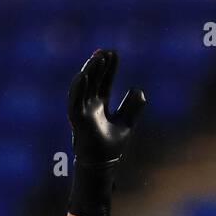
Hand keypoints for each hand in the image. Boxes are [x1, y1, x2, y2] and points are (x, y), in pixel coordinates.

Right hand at [67, 48, 145, 166]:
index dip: (109, 68)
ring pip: (84, 87)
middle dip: (99, 65)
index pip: (104, 82)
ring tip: (98, 57)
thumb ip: (133, 107)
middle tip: (106, 51)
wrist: (102, 164)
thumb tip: (139, 90)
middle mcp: (89, 106)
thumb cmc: (112, 146)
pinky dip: (78, 88)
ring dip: (90, 72)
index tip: (114, 54)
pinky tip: (84, 75)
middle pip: (94, 80)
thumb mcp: (127, 123)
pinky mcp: (77, 120)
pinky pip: (75, 101)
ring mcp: (82, 111)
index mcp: (99, 105)